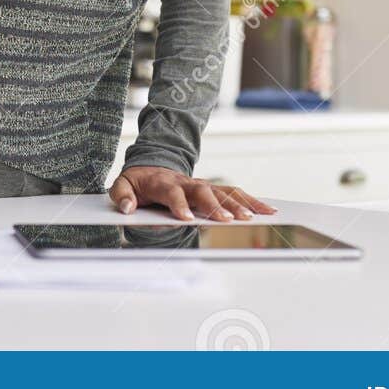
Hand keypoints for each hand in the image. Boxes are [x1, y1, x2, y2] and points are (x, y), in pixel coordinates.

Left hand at [108, 166, 275, 221]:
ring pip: (223, 192)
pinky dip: (251, 201)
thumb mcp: (121, 186)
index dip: (180, 205)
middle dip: (216, 207)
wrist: (150, 167)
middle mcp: (186, 181)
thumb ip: (121, 196)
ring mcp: (201, 184)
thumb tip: (127, 207)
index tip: (187, 220)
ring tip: (253, 217)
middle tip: (228, 221)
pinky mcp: (212, 189)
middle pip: (204, 192)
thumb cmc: (137, 182)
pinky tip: (267, 210)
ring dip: (238, 204)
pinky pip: (233, 194)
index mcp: (163, 182)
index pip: (172, 193)